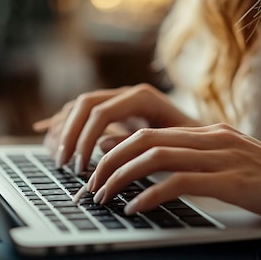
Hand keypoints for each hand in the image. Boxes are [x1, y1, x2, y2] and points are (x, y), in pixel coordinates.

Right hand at [33, 84, 199, 171]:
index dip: (85, 138)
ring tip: (57, 157)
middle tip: (63, 162)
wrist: (207, 136)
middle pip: (84, 104)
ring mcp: (119, 100)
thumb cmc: (194, 142)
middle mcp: (127, 93)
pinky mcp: (115, 112)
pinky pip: (82, 113)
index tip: (80, 165)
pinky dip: (66, 126)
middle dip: (69, 134)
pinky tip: (53, 140)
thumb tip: (101, 149)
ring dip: (64, 130)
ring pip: (79, 107)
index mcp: (142, 97)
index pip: (101, 111)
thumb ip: (139, 145)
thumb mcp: (172, 146)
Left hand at [86, 123, 260, 219]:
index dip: (115, 149)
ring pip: (157, 158)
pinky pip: (181, 182)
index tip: (96, 170)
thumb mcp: (226, 163)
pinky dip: (151, 195)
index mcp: (208, 133)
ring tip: (105, 198)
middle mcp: (211, 138)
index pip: (148, 132)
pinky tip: (137, 207)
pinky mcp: (231, 181)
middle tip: (91, 186)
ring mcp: (222, 157)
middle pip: (145, 140)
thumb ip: (191, 159)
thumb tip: (147, 164)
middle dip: (110, 162)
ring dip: (123, 177)